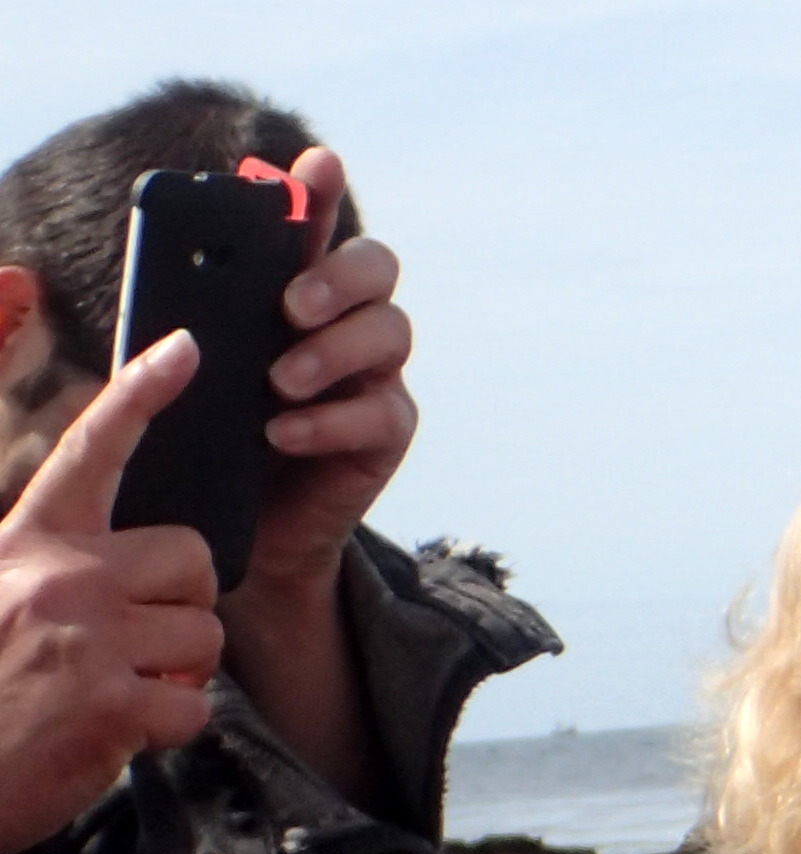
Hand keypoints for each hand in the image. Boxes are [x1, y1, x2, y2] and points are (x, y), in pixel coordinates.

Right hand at [0, 334, 220, 853]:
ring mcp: (87, 640)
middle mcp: (57, 578)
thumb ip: (49, 562)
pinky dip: (167, 725)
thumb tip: (117, 553)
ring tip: (113, 689)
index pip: (90, 452)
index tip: (184, 351)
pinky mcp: (112, 706)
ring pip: (202, 632)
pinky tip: (115, 731)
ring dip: (177, 669)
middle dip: (182, 600)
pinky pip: (194, 704)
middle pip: (189, 555)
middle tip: (137, 639)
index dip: (140, 396)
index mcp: (22, 542)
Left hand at [237, 148, 415, 610]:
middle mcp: (349, 320)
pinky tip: (284, 432)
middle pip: (378, 267)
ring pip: (390, 331)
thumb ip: (206, 320)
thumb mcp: (198, 367)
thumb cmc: (218, 435)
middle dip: (338, 276)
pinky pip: (379, 411)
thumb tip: (194, 277)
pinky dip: (329, 420)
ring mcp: (378, 374)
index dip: (322, 191)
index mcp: (298, 290)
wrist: (252, 526)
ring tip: (279, 382)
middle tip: (289, 306)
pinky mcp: (389, 431)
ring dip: (332, 351)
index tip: (317, 164)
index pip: (316, 225)